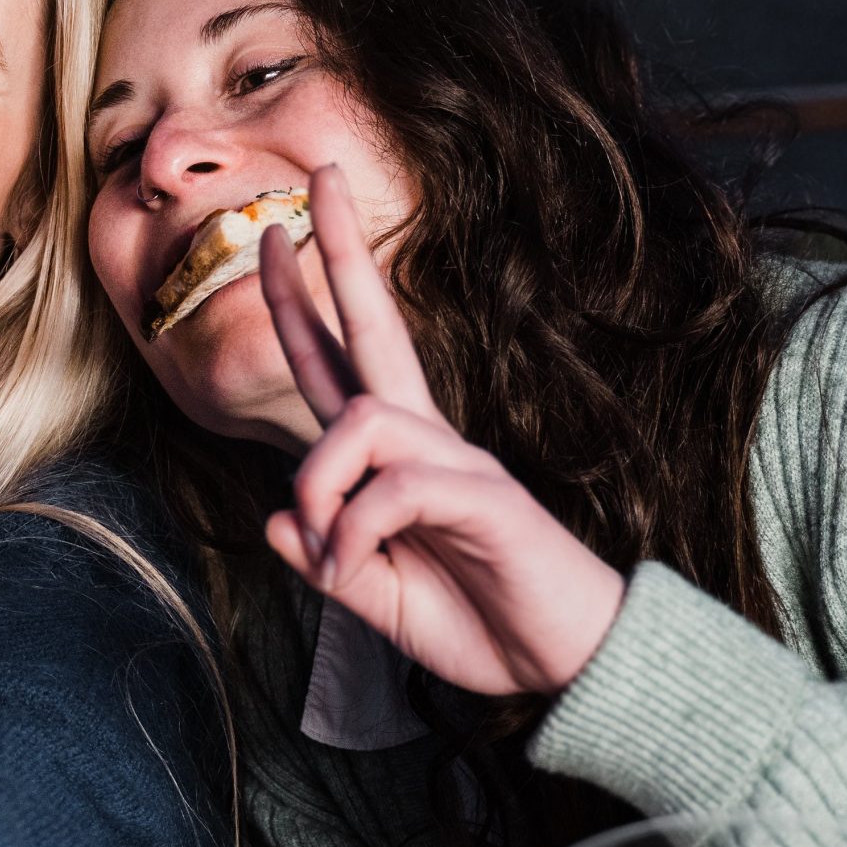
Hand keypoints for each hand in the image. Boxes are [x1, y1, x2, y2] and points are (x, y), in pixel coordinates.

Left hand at [255, 165, 624, 696]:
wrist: (573, 666)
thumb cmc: (485, 625)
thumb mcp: (379, 601)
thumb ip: (326, 561)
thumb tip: (273, 519)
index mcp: (398, 457)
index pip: (342, 362)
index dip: (304, 301)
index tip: (277, 234)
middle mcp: (429, 442)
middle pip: (376, 327)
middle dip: (343, 252)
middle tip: (313, 180)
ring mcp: (461, 463)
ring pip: (361, 422)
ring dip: (318, 485)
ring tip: (328, 553)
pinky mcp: (487, 498)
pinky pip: (394, 487)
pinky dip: (355, 530)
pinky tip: (356, 567)